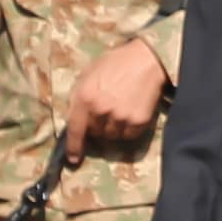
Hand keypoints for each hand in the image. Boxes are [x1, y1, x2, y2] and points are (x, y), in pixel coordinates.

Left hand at [63, 34, 169, 155]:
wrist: (147, 60)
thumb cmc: (116, 63)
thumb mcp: (89, 74)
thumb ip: (80, 96)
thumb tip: (76, 118)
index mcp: (84, 97)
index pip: (75, 129)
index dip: (74, 147)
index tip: (74, 160)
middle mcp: (100, 110)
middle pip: (95, 133)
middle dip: (97, 126)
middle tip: (106, 112)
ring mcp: (120, 117)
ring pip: (112, 136)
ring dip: (113, 128)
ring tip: (120, 110)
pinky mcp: (138, 121)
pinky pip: (128, 135)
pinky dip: (128, 128)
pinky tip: (131, 112)